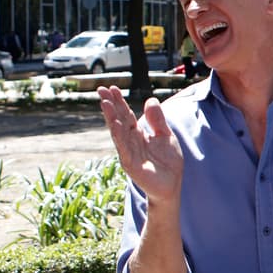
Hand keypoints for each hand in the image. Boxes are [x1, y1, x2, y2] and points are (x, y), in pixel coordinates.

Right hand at [97, 86, 182, 204]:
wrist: (171, 184)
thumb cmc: (167, 162)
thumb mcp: (165, 136)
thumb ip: (157, 120)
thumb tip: (150, 99)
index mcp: (138, 134)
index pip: (126, 114)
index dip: (119, 102)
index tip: (112, 87)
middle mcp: (130, 141)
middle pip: (118, 119)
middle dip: (111, 105)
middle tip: (101, 89)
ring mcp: (128, 152)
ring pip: (118, 131)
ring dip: (111, 117)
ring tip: (105, 102)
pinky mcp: (131, 163)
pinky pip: (123, 147)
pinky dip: (119, 135)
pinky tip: (115, 124)